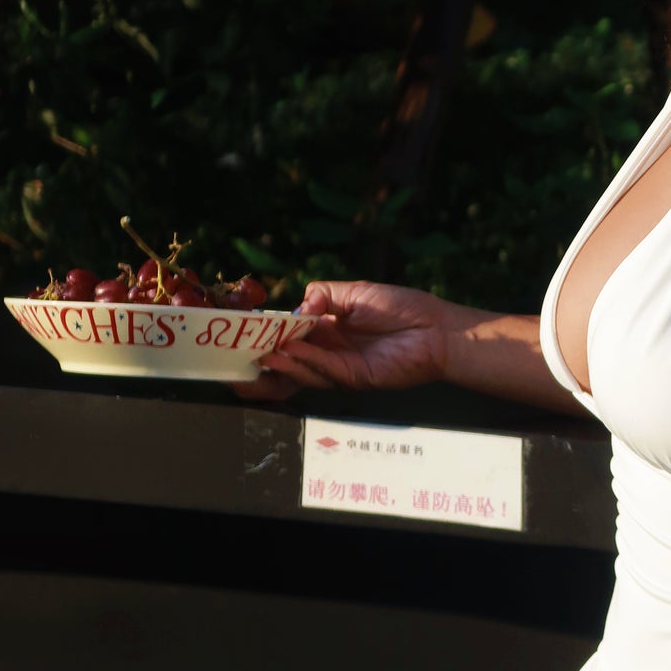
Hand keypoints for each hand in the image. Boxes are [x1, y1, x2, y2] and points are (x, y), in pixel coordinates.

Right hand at [230, 280, 450, 400]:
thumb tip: (296, 310)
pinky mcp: (355, 378)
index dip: (265, 338)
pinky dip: (304, 362)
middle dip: (260, 367)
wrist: (436, 327)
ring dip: (280, 364)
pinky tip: (287, 353)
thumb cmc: (400, 307)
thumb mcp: (353, 292)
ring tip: (261, 355)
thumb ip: (321, 296)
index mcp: (326, 330)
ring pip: (302, 371)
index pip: (287, 337)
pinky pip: (324, 370)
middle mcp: (329, 351)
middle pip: (288, 364)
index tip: (240, 337)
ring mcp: (340, 368)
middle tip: (234, 366)